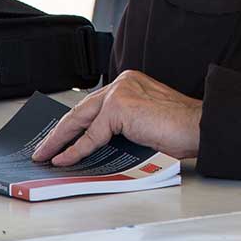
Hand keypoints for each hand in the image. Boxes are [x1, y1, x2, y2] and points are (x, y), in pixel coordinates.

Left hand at [31, 70, 201, 165]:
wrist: (197, 126)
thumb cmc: (179, 129)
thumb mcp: (143, 124)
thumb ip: (121, 126)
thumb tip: (96, 145)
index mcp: (130, 82)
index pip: (94, 104)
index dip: (75, 123)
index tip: (61, 137)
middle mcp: (124, 81)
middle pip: (82, 109)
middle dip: (60, 131)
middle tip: (44, 148)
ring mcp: (120, 91)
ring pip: (81, 118)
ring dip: (60, 139)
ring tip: (46, 154)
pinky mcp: (119, 106)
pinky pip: (91, 135)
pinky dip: (75, 150)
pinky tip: (64, 159)